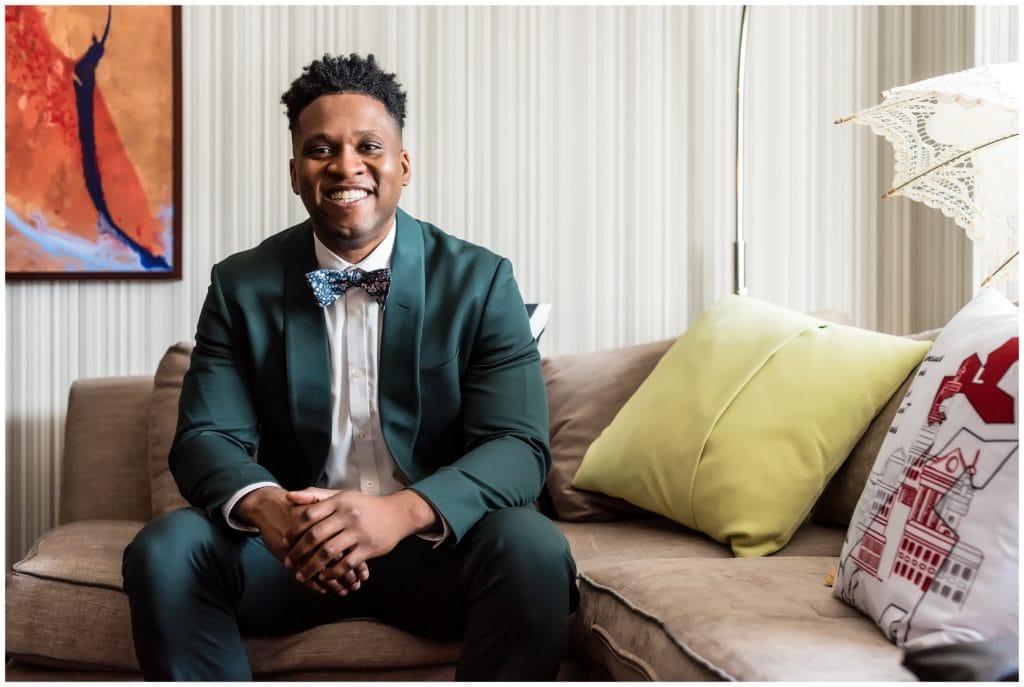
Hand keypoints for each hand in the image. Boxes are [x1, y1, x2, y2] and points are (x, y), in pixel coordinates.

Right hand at [233, 486, 354, 596]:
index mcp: (329, 524)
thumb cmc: (298, 508)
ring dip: (334, 584)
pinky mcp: (289, 556)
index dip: (357, 562)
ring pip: (322, 571)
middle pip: (338, 561)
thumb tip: (356, 544)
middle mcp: (317, 537)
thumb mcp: (318, 507)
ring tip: (343, 591)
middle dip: (348, 576)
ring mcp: (302, 548)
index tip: (364, 574)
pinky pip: (303, 573)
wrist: (269, 506)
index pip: (348, 549)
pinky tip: (322, 589)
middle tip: (355, 585)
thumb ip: (338, 526)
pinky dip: (314, 585)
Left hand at [284, 488, 437, 593]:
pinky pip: (346, 563)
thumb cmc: (364, 506)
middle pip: (316, 536)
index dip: (294, 531)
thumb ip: (316, 496)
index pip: (310, 516)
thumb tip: (289, 497)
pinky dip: (333, 572)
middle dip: (299, 552)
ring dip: (312, 566)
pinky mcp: (368, 547)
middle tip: (288, 563)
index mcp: (339, 501)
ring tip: (301, 575)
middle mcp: (348, 515)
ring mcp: (359, 532)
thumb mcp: (342, 495)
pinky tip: (324, 577)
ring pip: (329, 552)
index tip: (285, 543)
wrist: (397, 514)